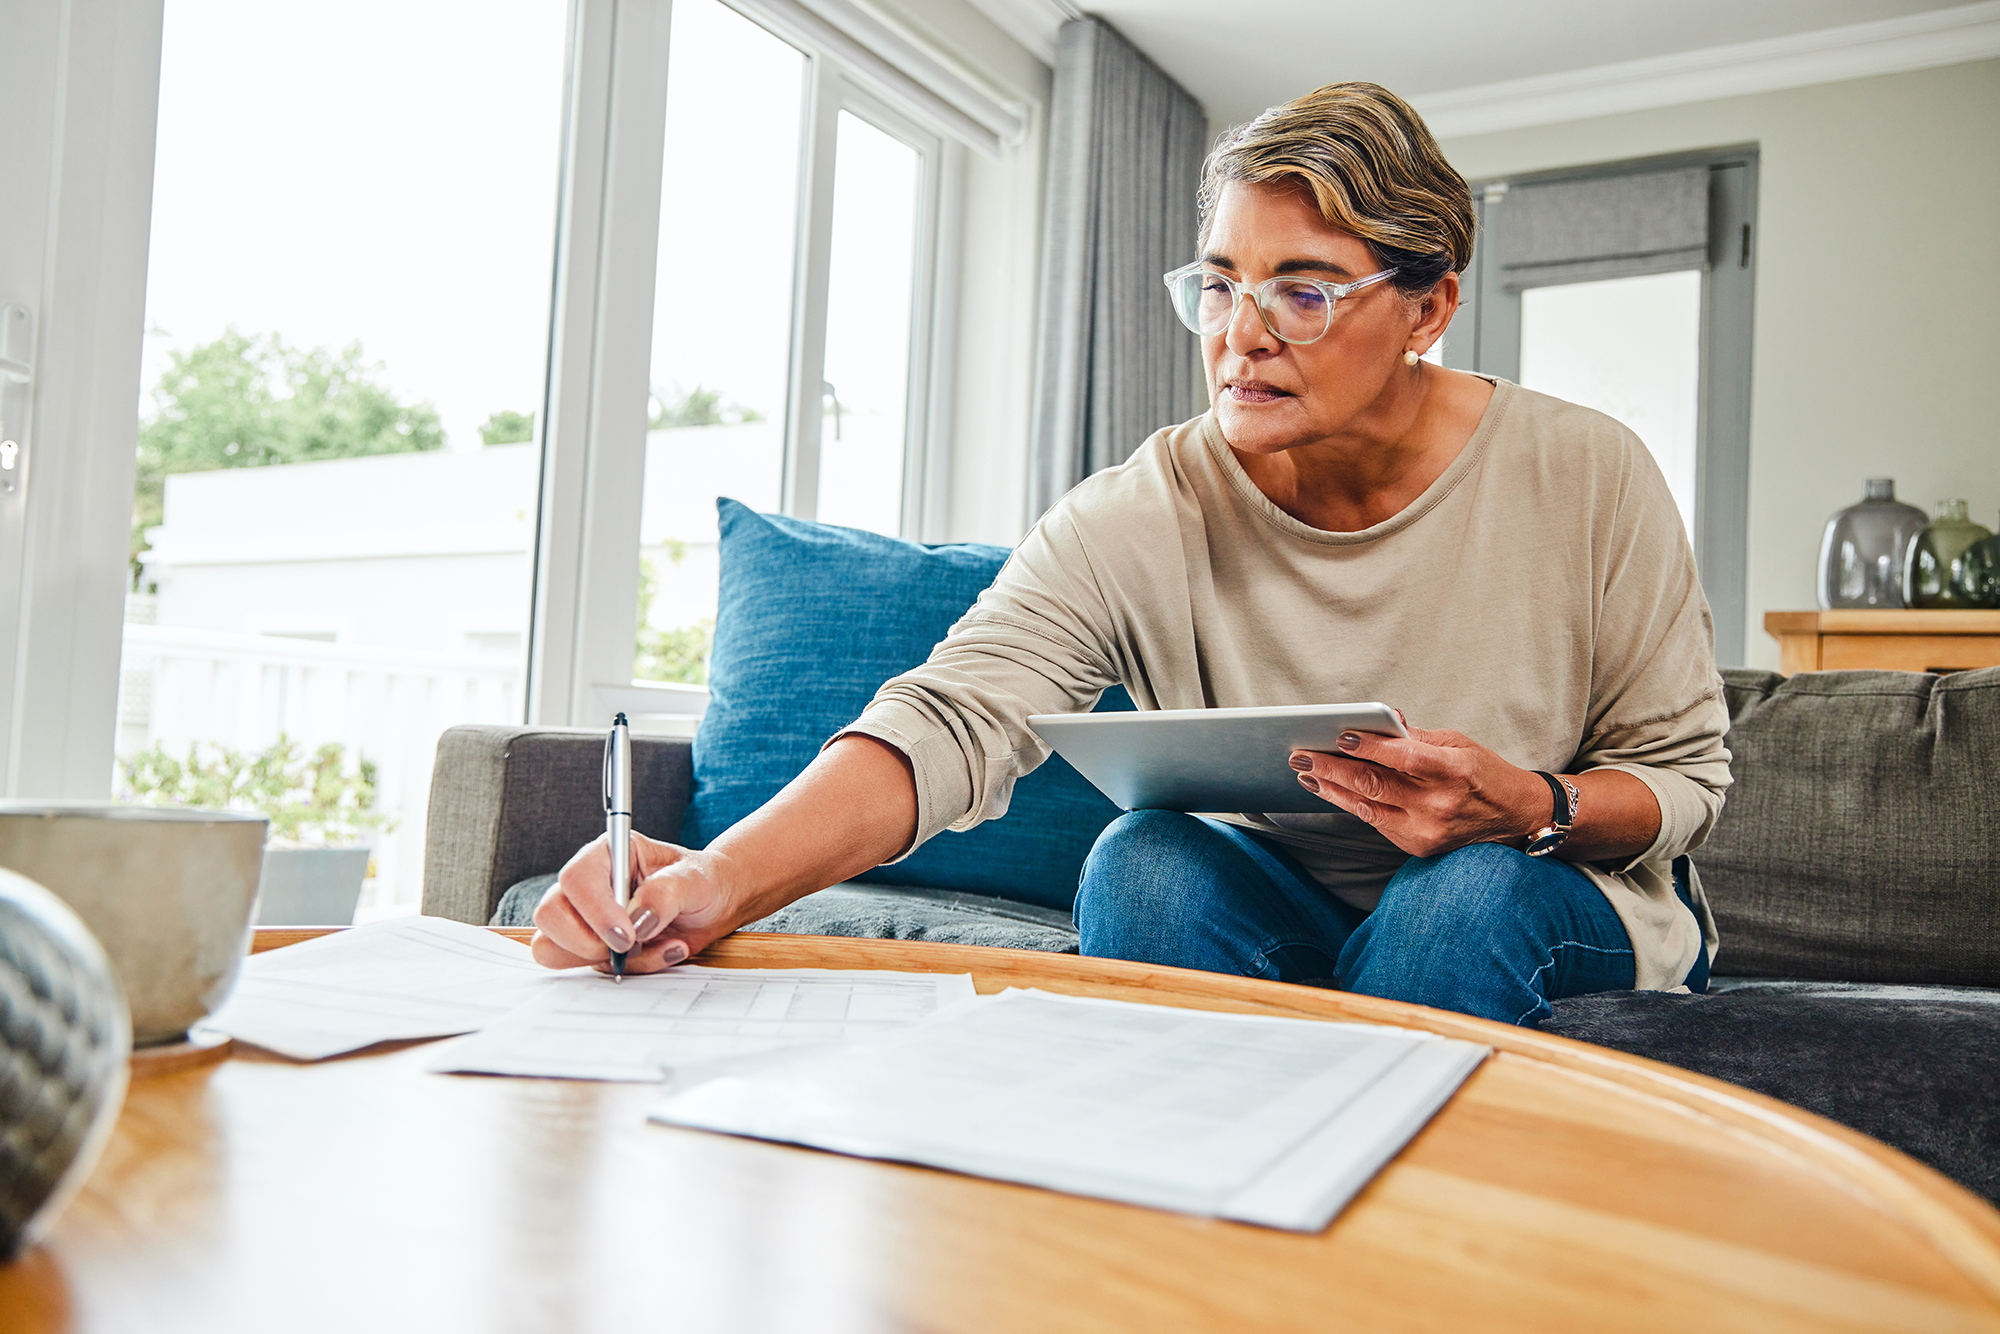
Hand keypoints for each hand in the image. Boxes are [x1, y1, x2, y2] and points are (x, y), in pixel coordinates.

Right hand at [529, 830, 740, 973]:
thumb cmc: (701, 882)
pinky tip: (657, 953)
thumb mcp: (694, 880)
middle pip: (550, 915)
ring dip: (603, 959)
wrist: (713, 906)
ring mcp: (584, 918)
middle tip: (632, 944)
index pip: (576, 879)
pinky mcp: (592, 945)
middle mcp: (588, 885)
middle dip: (588, 941)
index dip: (595, 910)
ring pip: (553, 948)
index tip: (627, 935)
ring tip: (651, 946)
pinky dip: (624, 969)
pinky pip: (586, 969)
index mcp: (607, 854)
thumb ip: (665, 893)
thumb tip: (636, 922)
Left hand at [1289, 724, 1547, 858]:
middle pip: (1375, 784)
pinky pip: (1376, 822)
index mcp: (1455, 771)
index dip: (1368, 746)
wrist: (1516, 817)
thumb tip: (1379, 721)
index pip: (1403, 758)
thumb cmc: (1484, 773)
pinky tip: (1331, 790)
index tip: (1339, 735)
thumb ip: (1415, 736)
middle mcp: (1439, 805)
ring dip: (1332, 789)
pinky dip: (1351, 804)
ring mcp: (1428, 831)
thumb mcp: (1458, 743)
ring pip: (1367, 807)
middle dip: (1332, 768)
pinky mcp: (1418, 847)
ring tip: (1306, 772)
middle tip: (1301, 755)